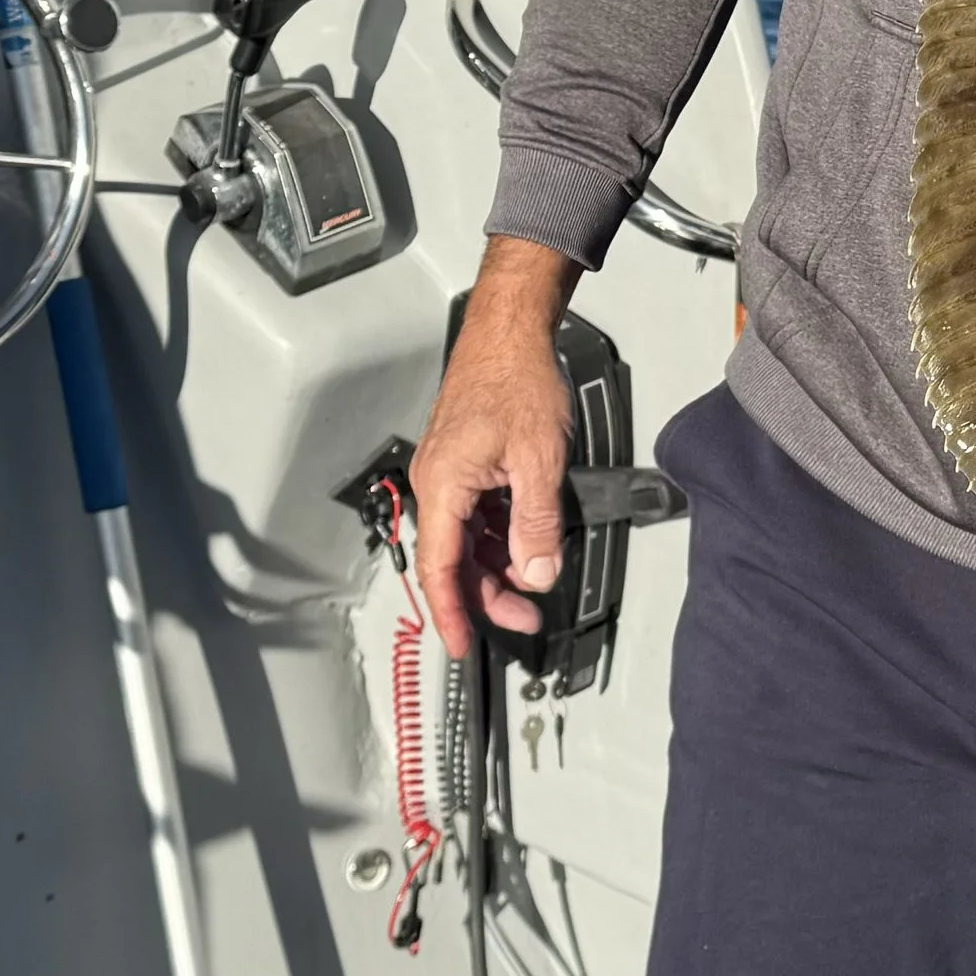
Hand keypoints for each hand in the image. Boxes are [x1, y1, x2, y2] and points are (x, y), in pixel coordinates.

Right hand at [412, 238, 579, 656]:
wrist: (511, 330)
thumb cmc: (516, 379)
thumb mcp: (538, 461)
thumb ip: (537, 524)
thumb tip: (536, 573)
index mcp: (443, 486)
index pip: (441, 567)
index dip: (452, 612)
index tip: (465, 645)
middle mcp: (437, 483)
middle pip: (454, 559)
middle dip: (488, 594)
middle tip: (527, 617)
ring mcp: (450, 473)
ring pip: (467, 538)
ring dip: (498, 564)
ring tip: (535, 580)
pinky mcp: (466, 462)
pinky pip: (476, 514)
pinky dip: (500, 534)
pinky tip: (527, 541)